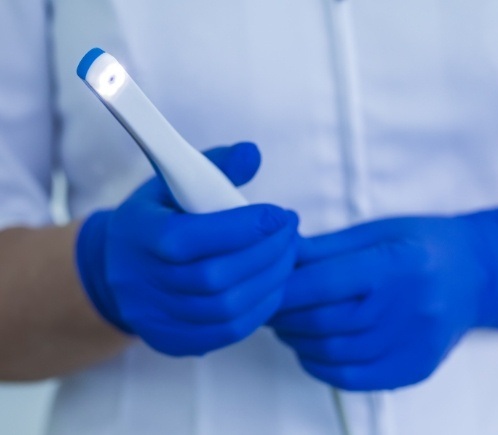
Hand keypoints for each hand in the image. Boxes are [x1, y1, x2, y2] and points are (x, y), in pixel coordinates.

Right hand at [76, 142, 298, 355]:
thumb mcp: (173, 182)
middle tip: (291, 232)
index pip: (190, 238)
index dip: (242, 228)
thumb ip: (215, 166)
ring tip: (288, 255)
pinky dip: (260, 309)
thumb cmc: (156, 218)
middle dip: (266, 253)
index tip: (279, 214)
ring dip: (269, 281)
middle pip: (214, 278)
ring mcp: (155, 318)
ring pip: (226, 309)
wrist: (117, 267)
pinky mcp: (171, 340)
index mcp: (138, 235)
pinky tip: (273, 285)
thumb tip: (253, 154)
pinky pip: (226, 332)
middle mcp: (140, 282)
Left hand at [270, 209, 497, 389]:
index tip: (263, 286)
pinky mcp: (412, 368)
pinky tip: (309, 348)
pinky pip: (353, 379)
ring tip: (285, 324)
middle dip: (283, 315)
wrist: (473, 274)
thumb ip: (324, 248)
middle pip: (323, 321)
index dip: (284, 288)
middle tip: (267, 305)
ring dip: (296, 340)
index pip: (323, 283)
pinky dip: (320, 366)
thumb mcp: (374, 232)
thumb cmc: (420, 244)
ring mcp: (412, 344)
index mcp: (395, 264)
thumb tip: (279, 256)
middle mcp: (407, 308)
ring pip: (333, 353)